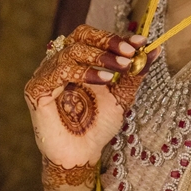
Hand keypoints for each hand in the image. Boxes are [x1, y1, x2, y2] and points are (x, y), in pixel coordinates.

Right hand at [24, 25, 155, 170]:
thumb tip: (154, 50)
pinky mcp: (36, 89)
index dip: (114, 37)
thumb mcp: (121, 95)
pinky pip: (59, 72)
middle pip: (79, 36)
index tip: (140, 42)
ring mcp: (45, 74)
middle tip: (129, 53)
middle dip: (107, 42)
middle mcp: (58, 62)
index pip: (92, 37)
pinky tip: (103, 80)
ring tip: (120, 68)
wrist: (82, 154)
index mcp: (76, 60)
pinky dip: (83, 72)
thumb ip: (134, 73)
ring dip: (99, 57)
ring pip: (70, 51)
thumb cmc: (97, 125)